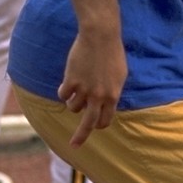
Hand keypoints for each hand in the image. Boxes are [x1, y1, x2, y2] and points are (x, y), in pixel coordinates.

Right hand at [58, 30, 127, 146]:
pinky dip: (63, 90)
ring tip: (76, 87)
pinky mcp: (71, 81)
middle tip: (74, 145)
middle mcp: (99, 96)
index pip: (106, 119)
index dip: (99, 124)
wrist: (100, 36)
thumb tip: (107, 104)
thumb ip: (113, 91)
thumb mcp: (120, 75)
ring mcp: (84, 90)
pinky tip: (68, 80)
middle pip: (88, 123)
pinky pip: (63, 95)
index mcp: (113, 95)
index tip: (95, 128)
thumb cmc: (112, 53)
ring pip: (73, 108)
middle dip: (81, 137)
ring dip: (73, 101)